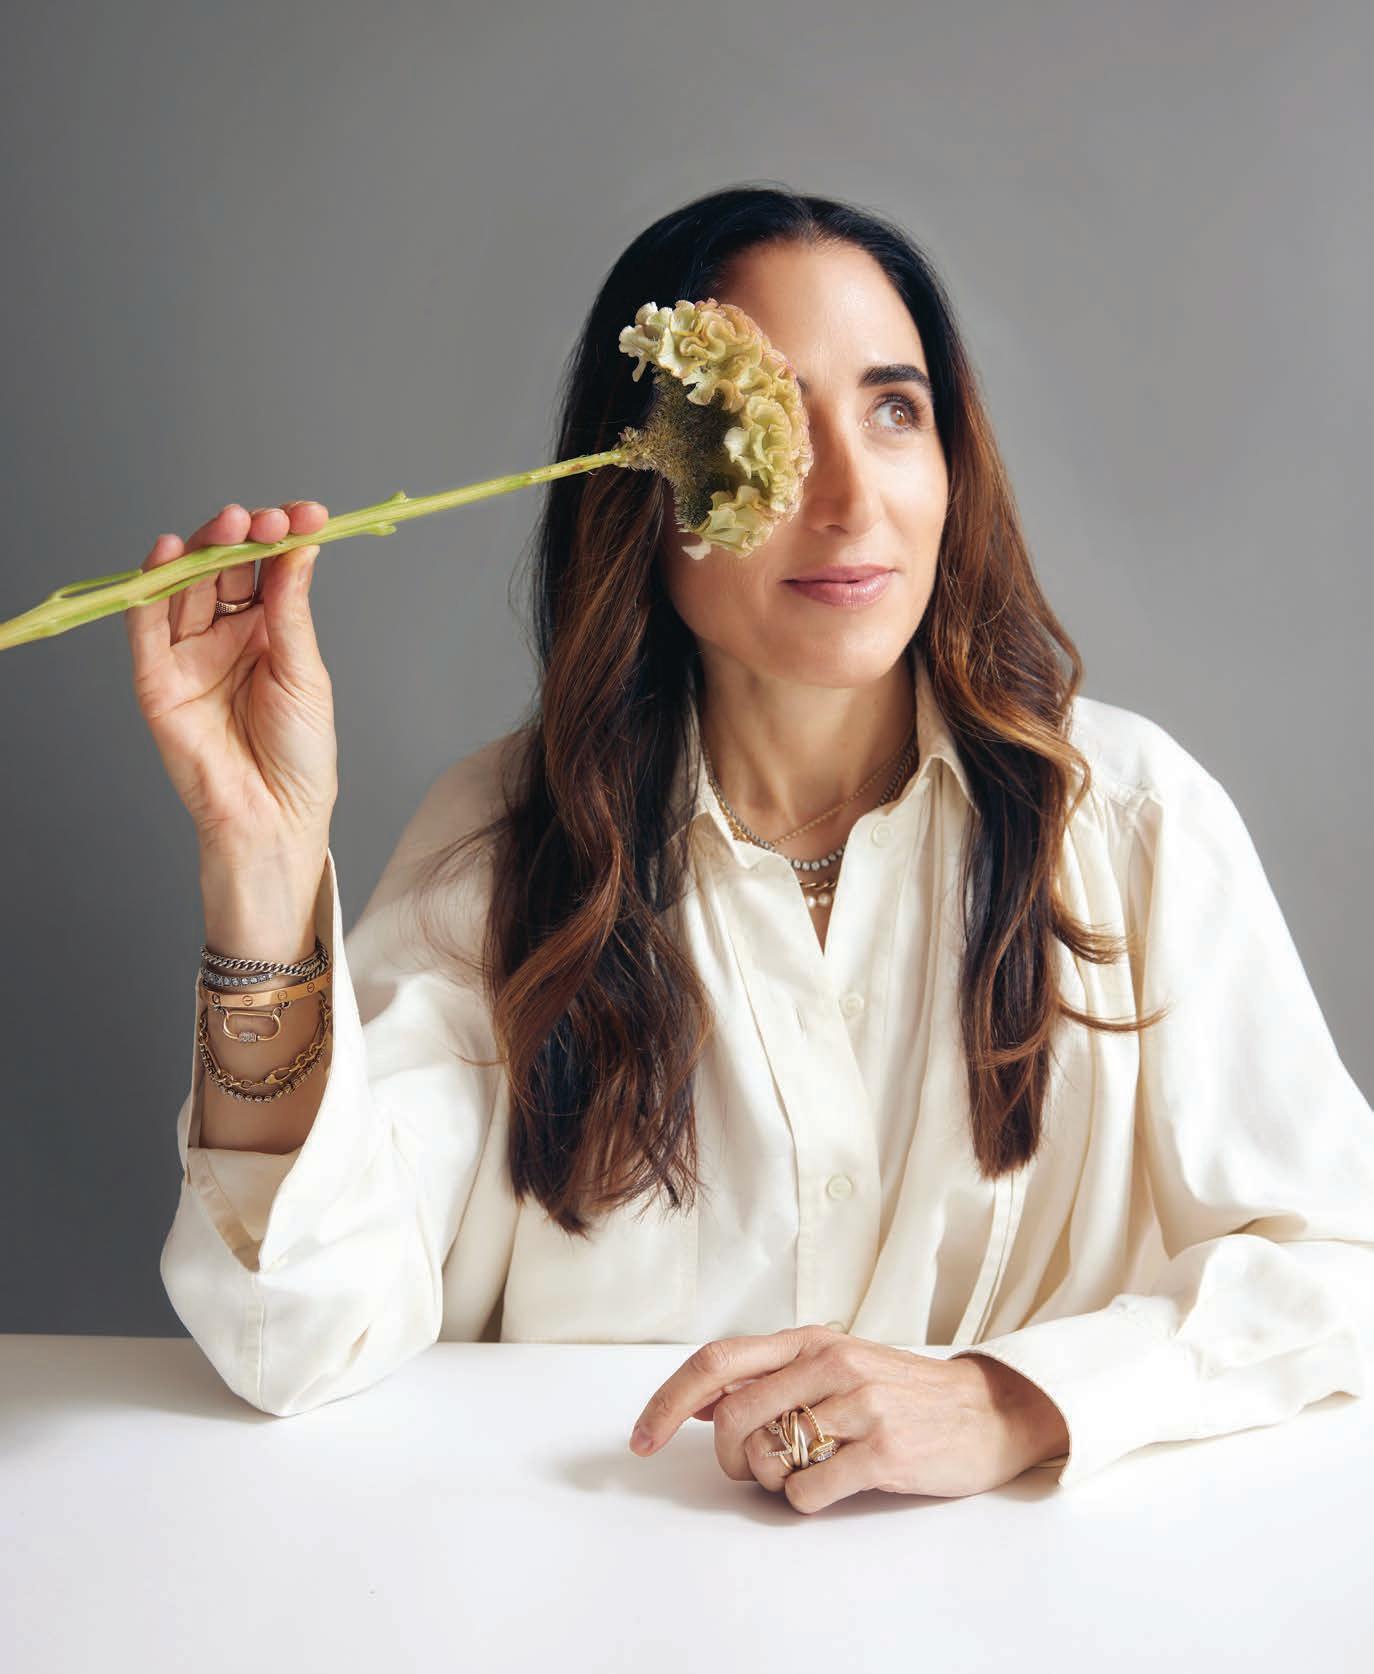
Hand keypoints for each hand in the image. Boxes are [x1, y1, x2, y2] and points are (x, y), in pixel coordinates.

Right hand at [124, 500, 337, 864]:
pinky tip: (167, 553)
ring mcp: (189, 654)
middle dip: (244, 537)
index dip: (283, 537)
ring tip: (229, 524)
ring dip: (203, 550)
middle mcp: (226, 636)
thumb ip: (292, 611)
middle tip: (264, 519)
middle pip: (224, 569)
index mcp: (269, 631)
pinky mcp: (157, 679)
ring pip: (186, 587)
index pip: (269, 568)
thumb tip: (300, 547)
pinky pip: (147, 626)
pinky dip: (151, 588)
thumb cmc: (299, 756)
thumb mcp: (305, 674)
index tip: (307, 513)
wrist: (274, 817)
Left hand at [628, 1326, 1066, 1513]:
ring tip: (803, 1471)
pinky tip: (831, 1486)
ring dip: (768, 1479)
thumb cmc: (900, 1392)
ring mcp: (858, 1404)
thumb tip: (698, 1403)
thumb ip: (770, 1379)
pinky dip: (803, 1500)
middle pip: (732, 1415)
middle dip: (725, 1457)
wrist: (985, 1412)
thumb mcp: (833, 1367)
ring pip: (766, 1454)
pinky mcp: (884, 1448)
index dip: (667, 1402)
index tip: (641, 1440)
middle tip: (747, 1471)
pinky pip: (806, 1491)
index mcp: (808, 1341)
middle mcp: (829, 1362)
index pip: (716, 1362)